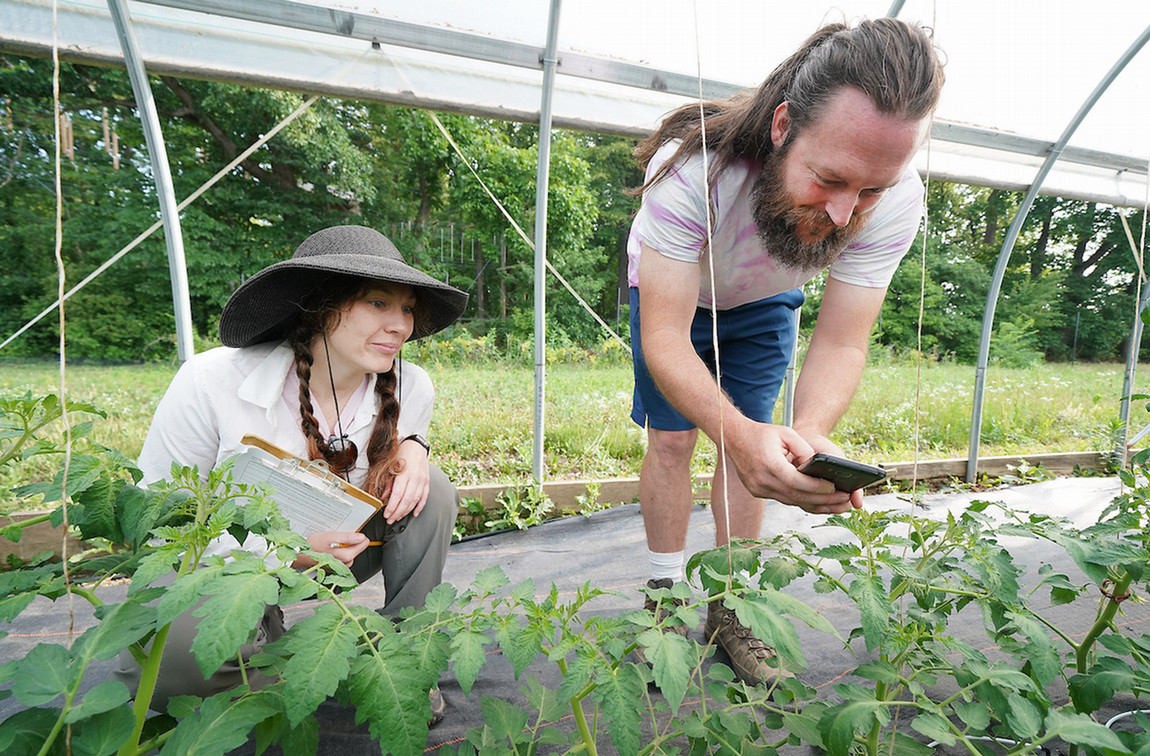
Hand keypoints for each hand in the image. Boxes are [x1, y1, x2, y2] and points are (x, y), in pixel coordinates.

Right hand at [292, 531, 369, 568]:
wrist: (300, 555)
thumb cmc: (312, 546)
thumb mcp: (330, 536)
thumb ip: (348, 537)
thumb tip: (361, 537)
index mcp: (346, 556)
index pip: (364, 544)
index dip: (360, 536)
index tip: (354, 532)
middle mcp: (345, 563)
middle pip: (357, 549)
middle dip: (351, 541)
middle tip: (339, 537)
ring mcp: (340, 566)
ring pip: (351, 553)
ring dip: (345, 546)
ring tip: (334, 543)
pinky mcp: (336, 566)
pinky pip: (343, 557)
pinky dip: (340, 551)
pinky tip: (331, 548)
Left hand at [382, 440, 430, 522]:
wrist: (416, 446)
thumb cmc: (402, 454)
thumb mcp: (391, 466)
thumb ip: (388, 483)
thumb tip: (384, 498)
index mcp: (404, 473)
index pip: (398, 495)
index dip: (392, 507)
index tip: (386, 514)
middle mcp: (415, 478)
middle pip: (406, 500)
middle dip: (397, 512)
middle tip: (390, 519)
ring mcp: (423, 481)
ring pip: (415, 501)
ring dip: (406, 511)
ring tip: (398, 517)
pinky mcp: (427, 482)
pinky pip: (424, 497)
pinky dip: (419, 507)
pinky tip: (413, 513)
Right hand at [727, 421, 853, 514]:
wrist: (735, 439)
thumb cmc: (762, 434)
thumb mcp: (786, 433)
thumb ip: (803, 449)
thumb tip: (817, 465)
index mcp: (769, 464)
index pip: (796, 481)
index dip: (817, 487)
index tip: (835, 487)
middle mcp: (762, 480)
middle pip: (796, 496)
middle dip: (822, 499)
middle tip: (844, 499)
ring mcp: (758, 488)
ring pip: (791, 501)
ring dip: (814, 503)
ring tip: (836, 503)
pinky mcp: (757, 492)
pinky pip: (783, 499)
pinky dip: (800, 500)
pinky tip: (817, 500)